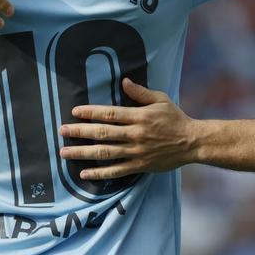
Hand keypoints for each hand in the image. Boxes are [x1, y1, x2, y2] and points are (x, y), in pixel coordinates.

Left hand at [58, 78, 196, 179]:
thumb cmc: (175, 118)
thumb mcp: (160, 100)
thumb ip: (140, 92)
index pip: (110, 114)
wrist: (192, 142)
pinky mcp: (139, 165)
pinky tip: (84, 173)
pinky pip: (116, 171)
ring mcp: (136, 151)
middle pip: (103, 133)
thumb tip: (123, 81)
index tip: (75, 112)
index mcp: (139, 116)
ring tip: (65, 152)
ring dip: (83, 153)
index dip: (91, 113)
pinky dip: (99, 173)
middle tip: (62, 131)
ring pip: (105, 153)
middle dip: (80, 132)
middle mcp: (135, 134)